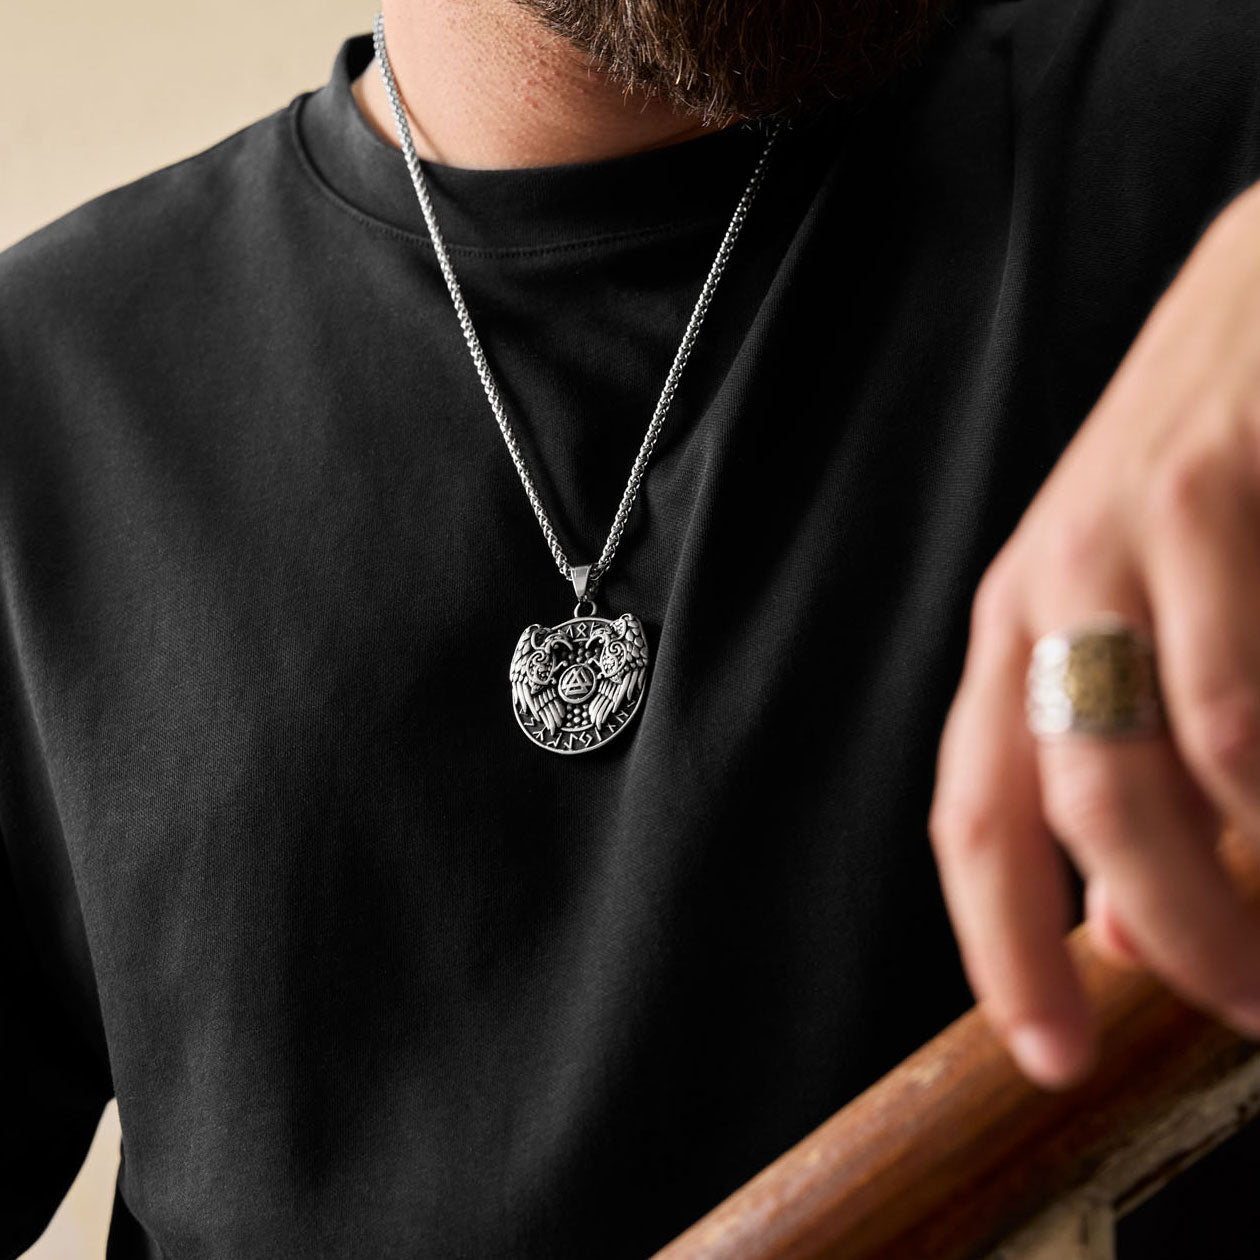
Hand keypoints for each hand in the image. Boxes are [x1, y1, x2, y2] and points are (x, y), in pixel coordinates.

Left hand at [928, 181, 1259, 1090]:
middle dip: (1180, 938)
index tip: (1052, 1055)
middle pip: (1086, 807)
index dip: (1000, 947)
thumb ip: (1108, 761)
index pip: (974, 816)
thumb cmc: (1199, 479)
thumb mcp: (1122, 613)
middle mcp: (1053, 588)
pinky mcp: (1227, 485)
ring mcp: (1145, 534)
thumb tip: (1108, 925)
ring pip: (1201, 757)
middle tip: (1256, 1012)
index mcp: (1010, 630)